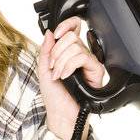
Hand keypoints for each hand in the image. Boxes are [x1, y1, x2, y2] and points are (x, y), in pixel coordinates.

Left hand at [37, 17, 107, 139]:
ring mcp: (88, 62)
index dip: (66, 25)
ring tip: (58, 75)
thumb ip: (46, 50)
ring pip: (76, 47)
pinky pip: (83, 57)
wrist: (60, 113)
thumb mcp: (43, 69)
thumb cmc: (54, 96)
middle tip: (53, 66)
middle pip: (72, 37)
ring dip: (61, 61)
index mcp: (68, 52)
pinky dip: (70, 65)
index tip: (56, 35)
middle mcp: (80, 55)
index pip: (73, 28)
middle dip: (57, 52)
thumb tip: (50, 33)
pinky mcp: (95, 70)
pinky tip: (66, 76)